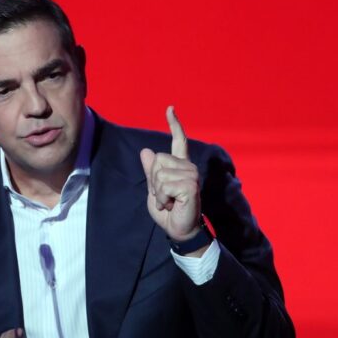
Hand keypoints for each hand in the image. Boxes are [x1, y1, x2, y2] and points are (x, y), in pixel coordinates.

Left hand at [140, 106, 205, 254]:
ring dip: (158, 192)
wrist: (178, 229)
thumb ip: (151, 171)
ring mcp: (191, 175)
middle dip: (153, 181)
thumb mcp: (154, 189)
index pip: (179, 140)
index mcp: (180, 165)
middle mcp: (188, 166)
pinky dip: (162, 198)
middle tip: (164, 196)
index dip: (174, 124)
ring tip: (169, 202)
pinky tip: (171, 205)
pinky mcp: (191, 185)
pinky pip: (165, 185)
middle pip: (158, 160)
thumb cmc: (168, 210)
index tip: (170, 108)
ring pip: (159, 173)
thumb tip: (145, 151)